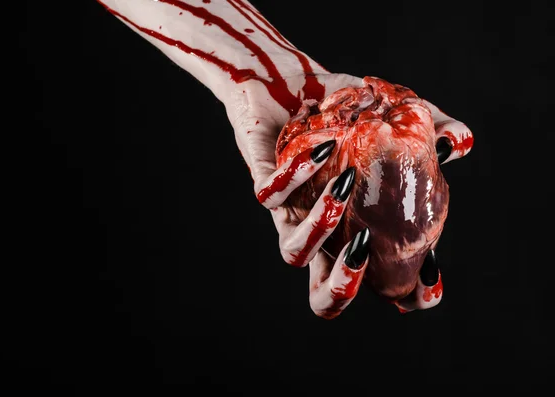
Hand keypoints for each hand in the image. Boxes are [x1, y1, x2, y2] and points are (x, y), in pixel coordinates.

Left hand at [225, 73, 472, 318]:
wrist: (287, 79)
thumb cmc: (343, 105)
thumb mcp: (395, 111)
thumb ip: (434, 128)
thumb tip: (458, 146)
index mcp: (358, 226)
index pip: (381, 283)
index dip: (408, 295)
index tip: (432, 275)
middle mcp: (322, 229)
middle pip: (322, 294)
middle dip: (343, 290)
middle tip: (365, 252)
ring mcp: (290, 209)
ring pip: (293, 253)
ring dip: (320, 228)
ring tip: (345, 186)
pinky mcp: (262, 179)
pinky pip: (269, 195)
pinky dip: (296, 175)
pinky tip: (325, 147)